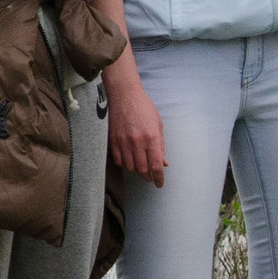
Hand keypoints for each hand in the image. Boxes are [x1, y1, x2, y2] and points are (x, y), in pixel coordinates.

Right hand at [106, 70, 166, 186]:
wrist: (124, 94)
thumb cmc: (143, 107)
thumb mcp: (158, 124)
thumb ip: (161, 145)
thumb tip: (164, 162)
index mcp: (152, 137)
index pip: (156, 165)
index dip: (159, 178)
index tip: (159, 184)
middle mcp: (137, 142)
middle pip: (143, 170)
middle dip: (148, 177)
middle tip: (150, 178)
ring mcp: (123, 142)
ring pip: (130, 167)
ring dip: (136, 170)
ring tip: (140, 167)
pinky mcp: (113, 140)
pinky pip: (118, 160)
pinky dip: (124, 164)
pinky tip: (128, 160)